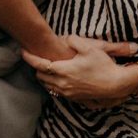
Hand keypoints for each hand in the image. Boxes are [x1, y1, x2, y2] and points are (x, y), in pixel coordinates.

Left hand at [22, 36, 137, 104]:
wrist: (114, 84)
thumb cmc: (103, 65)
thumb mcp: (90, 48)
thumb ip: (74, 41)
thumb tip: (65, 39)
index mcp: (64, 70)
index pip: (40, 64)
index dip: (30, 58)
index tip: (23, 51)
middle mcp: (62, 83)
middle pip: (40, 76)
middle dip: (36, 67)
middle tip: (38, 58)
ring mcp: (67, 92)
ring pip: (46, 85)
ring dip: (44, 76)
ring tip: (47, 67)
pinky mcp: (72, 97)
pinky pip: (55, 91)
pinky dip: (52, 84)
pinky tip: (58, 77)